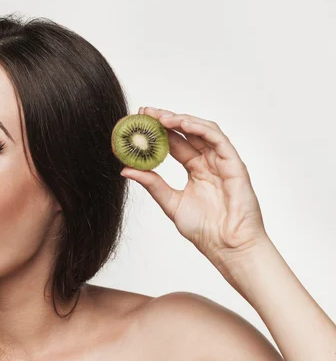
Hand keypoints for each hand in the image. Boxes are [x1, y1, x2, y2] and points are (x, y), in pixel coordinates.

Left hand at [121, 106, 267, 272]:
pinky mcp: (235, 165)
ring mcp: (222, 162)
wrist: (228, 248)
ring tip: (160, 117)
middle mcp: (209, 163)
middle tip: (145, 113)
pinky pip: (218, 139)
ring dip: (181, 120)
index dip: (158, 131)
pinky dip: (200, 128)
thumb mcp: (171, 203)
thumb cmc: (205, 231)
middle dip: (166, 120)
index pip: (175, 143)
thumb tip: (125, 169)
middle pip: (187, 133)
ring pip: (202, 131)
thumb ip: (152, 184)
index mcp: (196, 171)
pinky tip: (183, 124)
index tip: (138, 122)